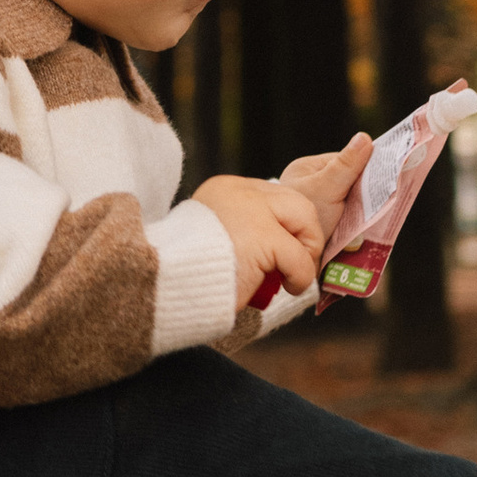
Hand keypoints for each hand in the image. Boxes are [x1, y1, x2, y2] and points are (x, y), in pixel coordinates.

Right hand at [194, 169, 326, 298]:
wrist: (169, 285)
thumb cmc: (193, 272)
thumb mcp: (218, 238)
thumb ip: (245, 230)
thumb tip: (283, 244)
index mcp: (225, 189)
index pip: (277, 196)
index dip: (290, 226)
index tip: (287, 252)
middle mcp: (239, 191)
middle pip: (298, 202)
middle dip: (307, 236)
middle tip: (296, 265)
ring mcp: (251, 210)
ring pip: (306, 222)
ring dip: (305, 256)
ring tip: (289, 277)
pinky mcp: (262, 237)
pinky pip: (301, 259)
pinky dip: (300, 278)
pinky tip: (288, 287)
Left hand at [278, 128, 373, 249]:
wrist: (288, 261)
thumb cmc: (297, 216)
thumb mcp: (325, 188)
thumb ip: (345, 166)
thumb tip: (365, 137)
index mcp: (311, 169)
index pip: (349, 161)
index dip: (369, 168)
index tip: (386, 176)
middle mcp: (315, 185)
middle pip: (354, 184)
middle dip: (367, 195)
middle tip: (378, 203)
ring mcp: (322, 208)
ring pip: (355, 205)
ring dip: (363, 215)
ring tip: (367, 221)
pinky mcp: (329, 229)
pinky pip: (352, 224)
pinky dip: (358, 229)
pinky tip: (361, 234)